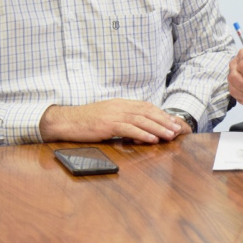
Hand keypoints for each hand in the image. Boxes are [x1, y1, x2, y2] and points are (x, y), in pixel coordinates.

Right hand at [39, 99, 183, 143]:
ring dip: (158, 128)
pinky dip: (142, 133)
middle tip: (177, 130)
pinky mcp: (107, 124)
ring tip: (170, 136)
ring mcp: (113, 114)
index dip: (161, 114)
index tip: (173, 122)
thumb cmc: (85, 121)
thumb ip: (122, 117)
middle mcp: (119, 106)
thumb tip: (138, 126)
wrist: (65, 121)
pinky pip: (129, 129)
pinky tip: (152, 139)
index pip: (146, 107)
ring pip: (141, 120)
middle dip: (164, 121)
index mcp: (120, 103)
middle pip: (147, 112)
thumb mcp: (107, 115)